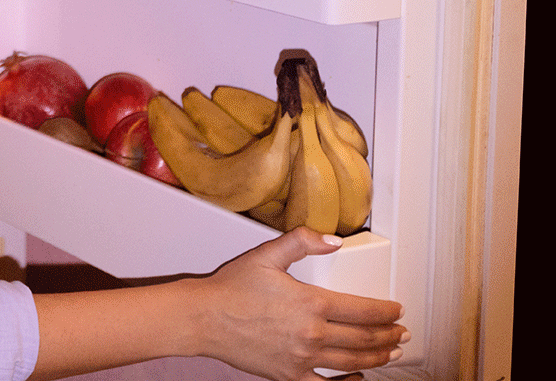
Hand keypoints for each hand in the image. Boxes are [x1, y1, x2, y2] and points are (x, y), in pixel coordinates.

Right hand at [192, 228, 407, 379]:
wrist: (204, 319)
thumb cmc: (231, 288)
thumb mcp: (266, 255)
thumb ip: (301, 241)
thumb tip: (333, 240)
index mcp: (310, 303)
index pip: (361, 310)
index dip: (385, 311)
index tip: (396, 310)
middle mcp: (311, 334)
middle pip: (363, 339)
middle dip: (388, 335)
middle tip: (401, 332)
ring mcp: (302, 359)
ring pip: (352, 362)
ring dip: (377, 358)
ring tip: (391, 353)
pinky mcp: (289, 376)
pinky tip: (359, 378)